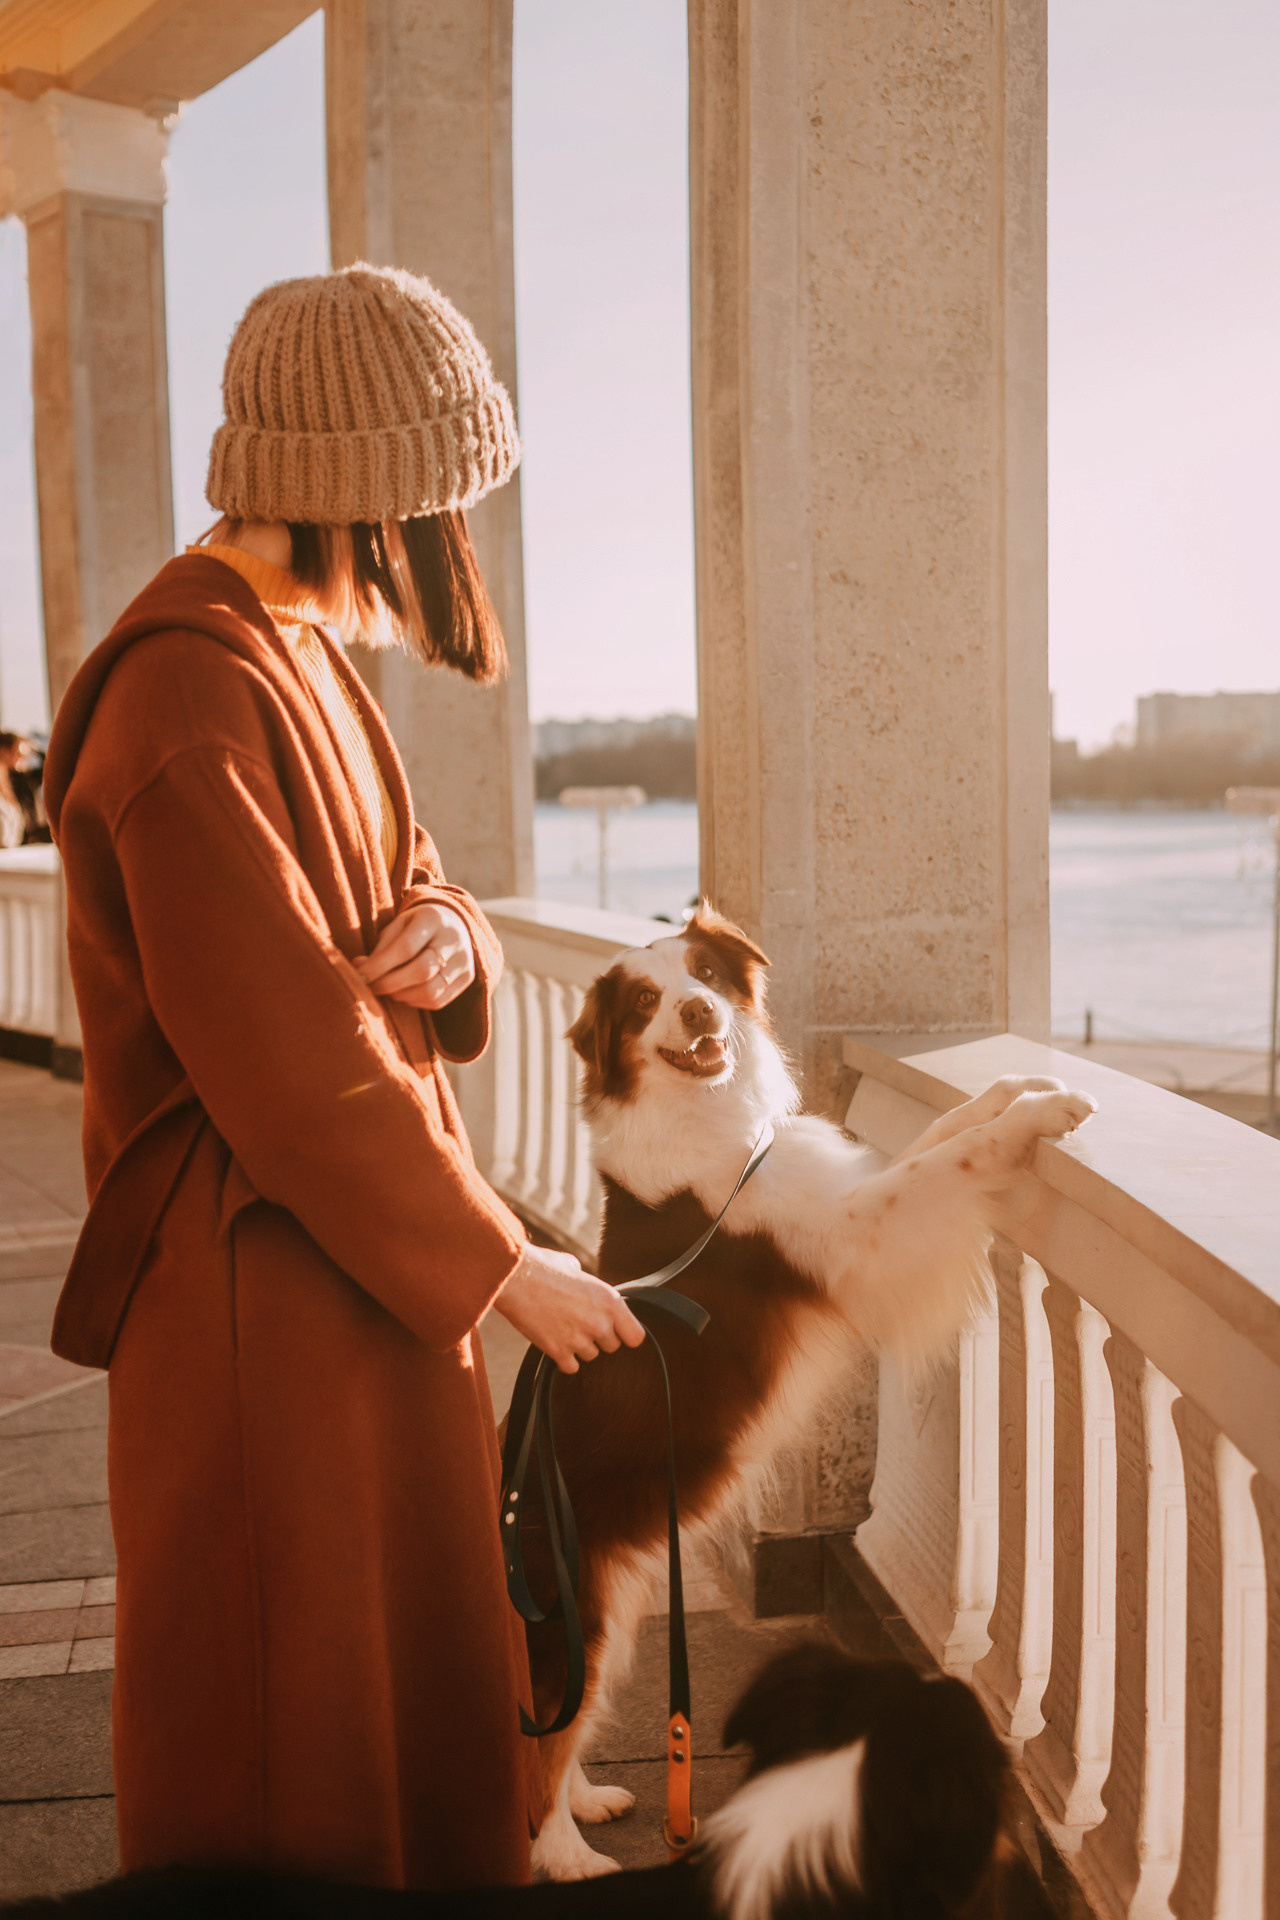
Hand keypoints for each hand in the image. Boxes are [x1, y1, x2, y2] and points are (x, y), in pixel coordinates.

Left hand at [353, 903, 475, 1009]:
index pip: (405, 948)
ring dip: (402, 995)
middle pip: (421, 971)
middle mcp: (454, 939)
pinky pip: (438, 1000)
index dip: (379, 966)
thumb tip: (359, 970)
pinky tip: (404, 993)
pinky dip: (415, 1002)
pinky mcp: (467, 978)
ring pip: (431, 990)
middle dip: (389, 984)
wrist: (452, 924)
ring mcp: (464, 960)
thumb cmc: (415, 926)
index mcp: (433, 918)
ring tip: (387, 989)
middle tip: (370, 988)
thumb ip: (381, 947)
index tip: (360, 975)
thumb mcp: (398, 926)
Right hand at [493, 1243, 646, 1374]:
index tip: (616, 1330)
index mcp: (610, 1301)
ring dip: (579, 1347)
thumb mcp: (575, 1267)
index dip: (626, 1334)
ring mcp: (579, 1339)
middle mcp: (599, 1323)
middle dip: (598, 1338)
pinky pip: (571, 1367)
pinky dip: (563, 1358)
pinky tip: (554, 1340)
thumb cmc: (543, 1267)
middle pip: (612, 1347)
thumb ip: (588, 1284)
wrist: (514, 1278)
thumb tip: (585, 1284)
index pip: (636, 1337)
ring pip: (590, 1356)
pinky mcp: (558, 1351)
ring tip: (562, 1326)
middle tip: (579, 1322)